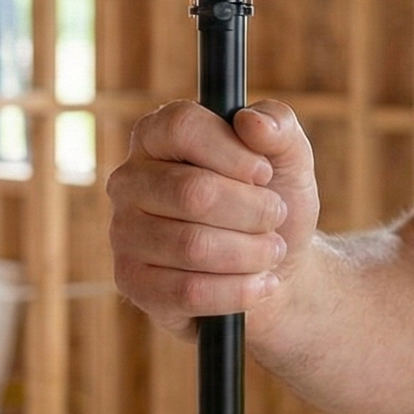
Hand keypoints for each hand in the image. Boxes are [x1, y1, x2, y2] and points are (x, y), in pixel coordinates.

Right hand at [108, 98, 319, 334]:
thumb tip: (251, 122)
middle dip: (254, 210)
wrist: (273, 267)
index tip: (264, 173)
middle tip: (276, 217)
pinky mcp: (132, 283)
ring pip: (194, 246)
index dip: (232, 152)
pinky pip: (188, 291)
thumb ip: (278, 125)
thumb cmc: (272, 202)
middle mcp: (129, 180)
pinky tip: (260, 285)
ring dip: (252, 253)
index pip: (182, 127)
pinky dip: (238, 291)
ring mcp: (123, 233)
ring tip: (272, 251)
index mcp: (157, 136)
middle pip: (193, 192)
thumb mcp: (289, 158)